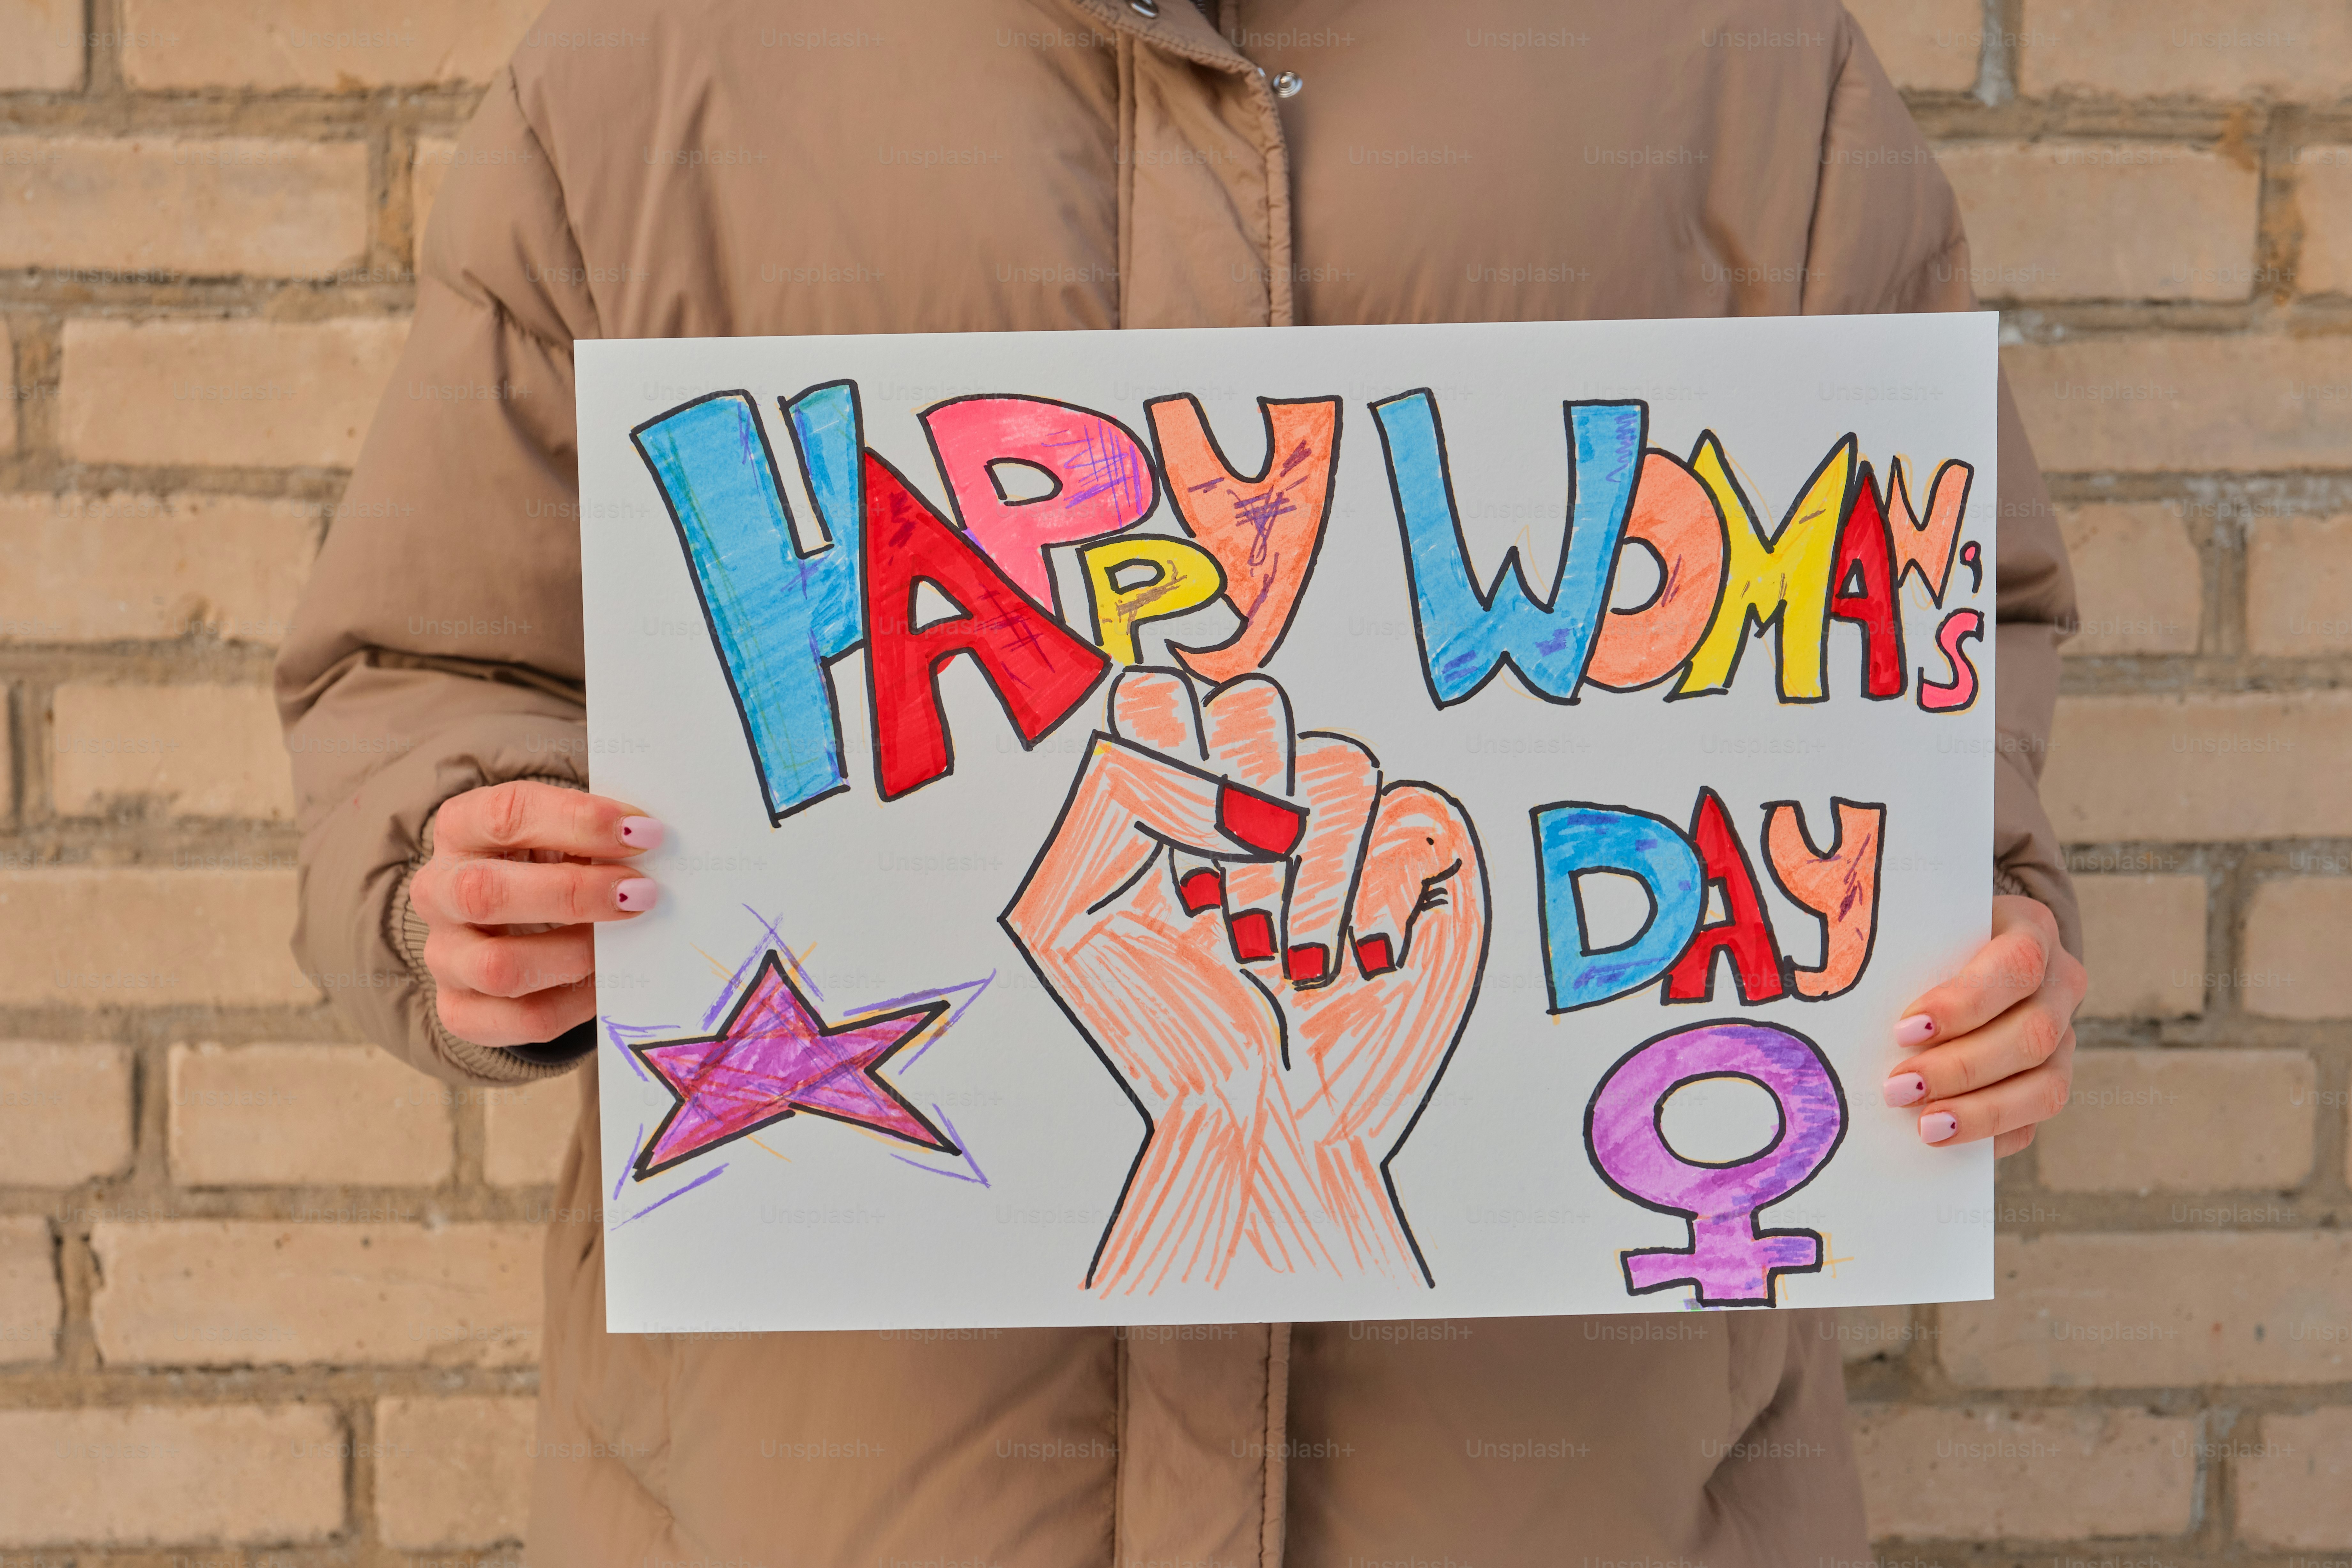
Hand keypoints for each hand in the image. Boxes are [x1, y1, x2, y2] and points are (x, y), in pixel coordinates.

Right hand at [409, 780, 662, 1047]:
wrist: (511, 924)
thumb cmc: (549, 864)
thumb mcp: (565, 835)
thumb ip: (597, 836)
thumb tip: (652, 843)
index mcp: (461, 829)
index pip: (504, 814)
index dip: (577, 821)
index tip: (641, 831)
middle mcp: (436, 891)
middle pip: (484, 893)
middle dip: (574, 893)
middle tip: (641, 892)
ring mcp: (443, 956)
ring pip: (499, 968)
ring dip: (576, 953)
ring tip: (625, 939)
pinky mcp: (460, 1011)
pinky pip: (524, 1018)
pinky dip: (578, 1002)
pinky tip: (608, 979)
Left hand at [1003, 668, 1487, 1291]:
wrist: (1258, 1118)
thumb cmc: (1163, 1027)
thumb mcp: (1065, 919)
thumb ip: (1096, 804)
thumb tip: (1170, 746)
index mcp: (1170, 787)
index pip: (1163, 693)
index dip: (1163, 747)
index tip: (1162, 848)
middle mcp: (1259, 787)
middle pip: (1255, 705)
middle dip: (1237, 811)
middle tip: (1223, 917)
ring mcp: (1345, 818)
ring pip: (1341, 762)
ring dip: (1305, 876)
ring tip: (1285, 965)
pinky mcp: (1423, 854)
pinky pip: (1417, 813)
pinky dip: (1379, 897)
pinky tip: (1359, 964)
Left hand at [1882, 894, 2086, 1155]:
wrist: (1968, 949)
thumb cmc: (1933, 936)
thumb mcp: (1923, 925)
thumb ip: (1904, 950)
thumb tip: (1841, 980)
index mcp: (2032, 930)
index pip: (2015, 966)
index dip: (1964, 1003)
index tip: (1905, 1029)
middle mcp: (2060, 984)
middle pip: (2032, 1034)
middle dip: (1961, 1068)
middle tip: (1899, 1087)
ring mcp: (2065, 1035)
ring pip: (2046, 1085)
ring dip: (1982, 1111)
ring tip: (1925, 1125)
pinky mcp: (2053, 1076)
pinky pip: (2036, 1118)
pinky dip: (1993, 1134)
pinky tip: (1949, 1141)